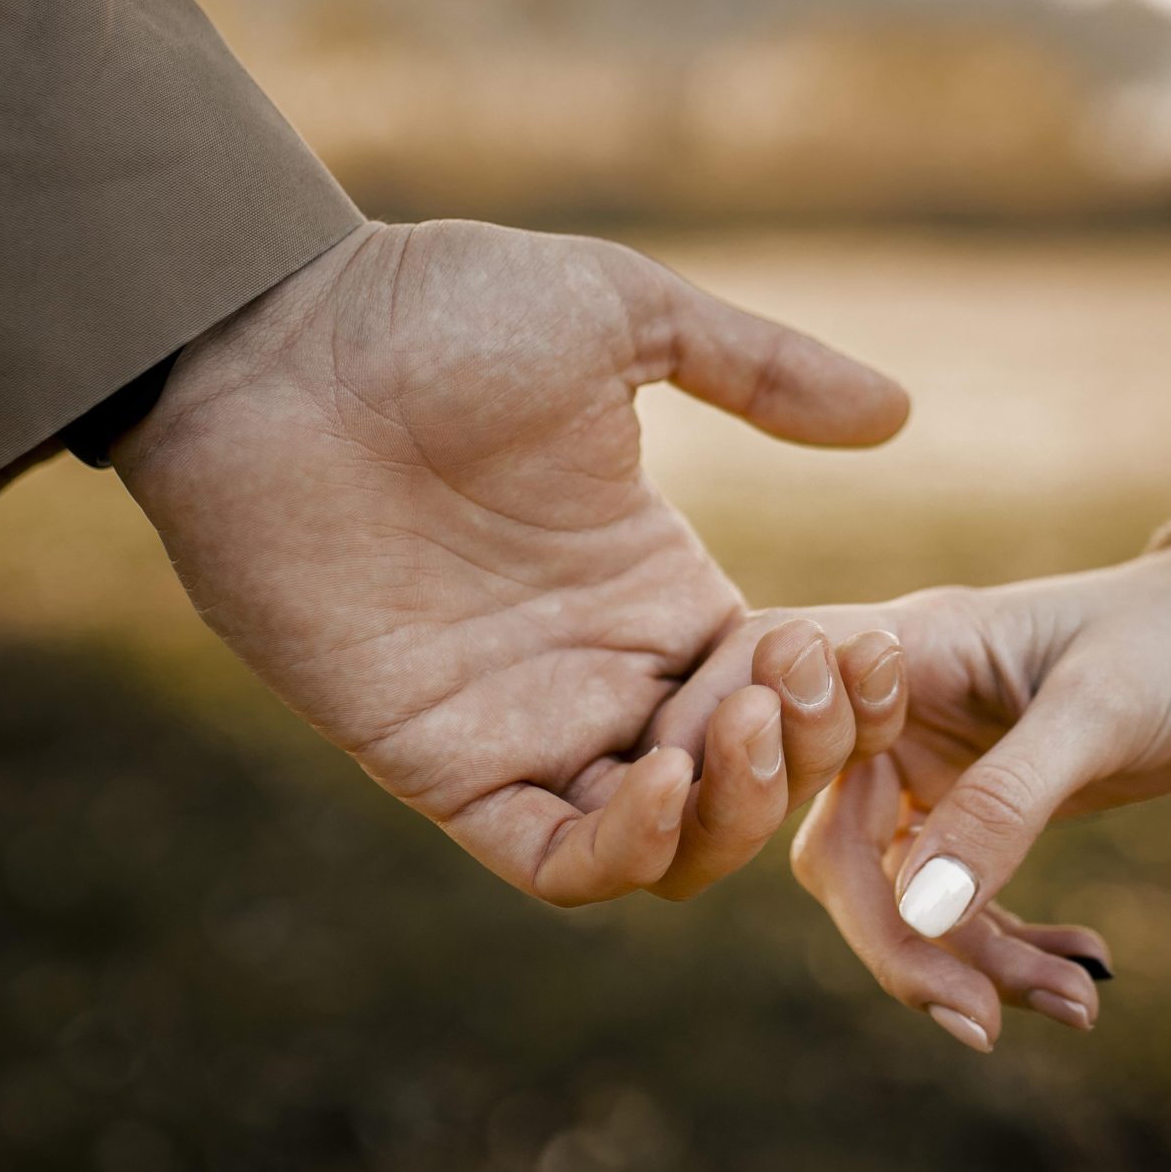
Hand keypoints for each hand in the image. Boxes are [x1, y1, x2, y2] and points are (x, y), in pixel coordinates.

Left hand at [115, 220, 909, 902]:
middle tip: (790, 680)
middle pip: (747, 786)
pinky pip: (554, 861)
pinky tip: (661, 777)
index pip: (787, 694)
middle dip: (803, 755)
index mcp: (656, 585)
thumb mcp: (625, 317)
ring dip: (733, 813)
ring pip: (669, 849)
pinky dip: (626, 852)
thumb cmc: (437, 310)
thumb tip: (896, 411)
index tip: (856, 645)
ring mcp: (527, 725)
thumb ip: (761, 370)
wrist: (274, 342)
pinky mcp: (443, 764)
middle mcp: (603, 671)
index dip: (839, 694)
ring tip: (738, 723)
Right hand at [656, 548, 1170, 1047]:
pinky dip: (1007, 952)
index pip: (774, 724)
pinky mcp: (971, 811)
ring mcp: (929, 765)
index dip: (737, 797)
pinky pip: (955, 907)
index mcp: (900, 650)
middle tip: (980, 1022)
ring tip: (1079, 1003)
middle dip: (903, 946)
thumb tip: (920, 912)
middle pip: (838, 849)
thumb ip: (1007, 802)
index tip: (735, 871)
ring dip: (974, 964)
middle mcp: (893, 709)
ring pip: (901, 898)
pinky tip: (1086, 965)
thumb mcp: (1102, 714)